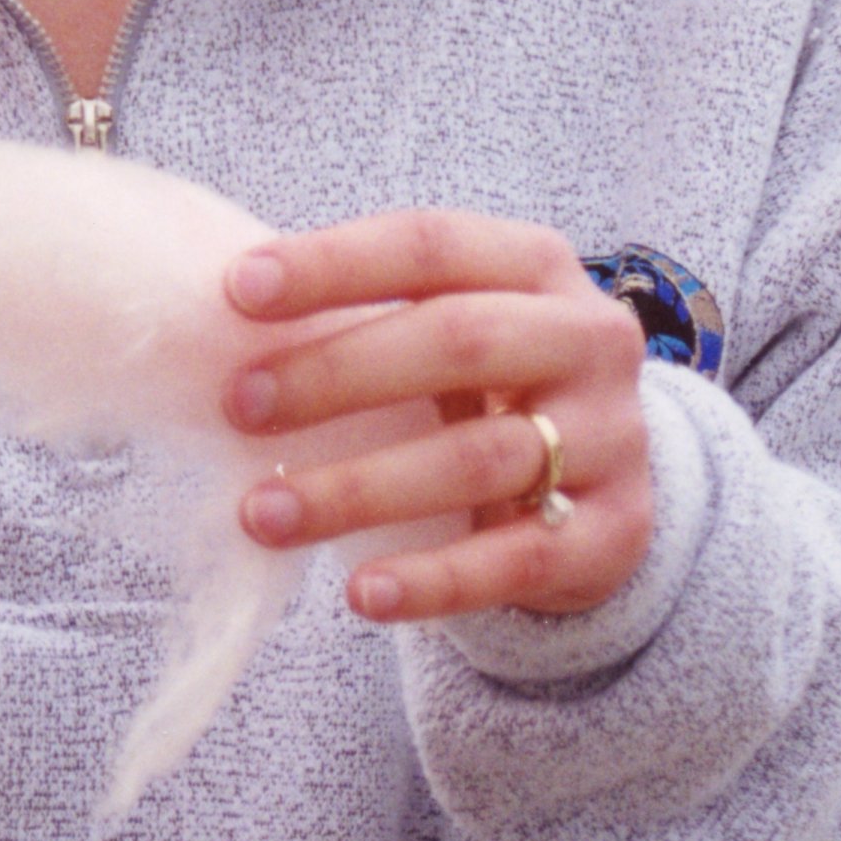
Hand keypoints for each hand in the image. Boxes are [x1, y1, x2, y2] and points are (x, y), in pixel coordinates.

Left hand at [223, 210, 653, 622]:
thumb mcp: (451, 330)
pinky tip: (361, 594)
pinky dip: (433, 580)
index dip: (335, 264)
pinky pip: (516, 561)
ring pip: (478, 460)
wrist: (605, 483)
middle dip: (337, 373)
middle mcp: (588, 339)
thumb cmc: (487, 389)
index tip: (237, 290)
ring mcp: (613, 437)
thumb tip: (223, 326)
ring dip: (358, 488)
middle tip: (239, 406)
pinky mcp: (617, 533)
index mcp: (536, 265)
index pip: (431, 246)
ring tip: (262, 514)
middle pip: (459, 341)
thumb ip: (367, 319)